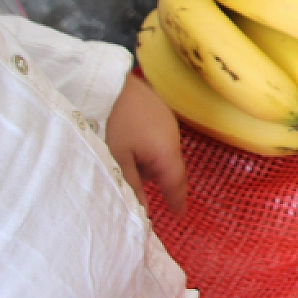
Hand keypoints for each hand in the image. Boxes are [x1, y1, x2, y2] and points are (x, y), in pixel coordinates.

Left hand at [106, 74, 186, 214]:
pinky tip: (132, 146)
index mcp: (166, 155)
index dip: (178, 200)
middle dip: (159, 182)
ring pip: (163, 155)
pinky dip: (149, 150)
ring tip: (130, 165)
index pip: (176, 184)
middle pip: (170, 169)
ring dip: (151, 165)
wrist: (117, 83)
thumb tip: (143, 209)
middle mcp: (174, 142)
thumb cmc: (117, 122)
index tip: (179, 215)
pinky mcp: (161, 115)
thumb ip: (131, 185)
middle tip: (146, 193)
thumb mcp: (119, 157)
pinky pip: (159, 141)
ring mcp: (169, 126)